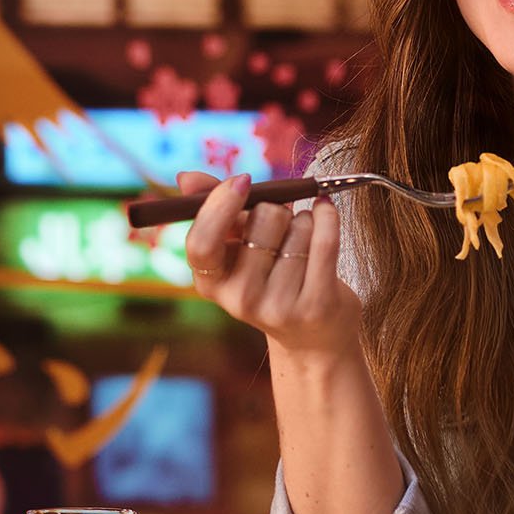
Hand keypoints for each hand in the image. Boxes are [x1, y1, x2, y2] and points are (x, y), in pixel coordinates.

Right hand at [177, 171, 361, 362]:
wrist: (313, 336)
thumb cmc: (272, 278)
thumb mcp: (237, 246)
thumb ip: (214, 209)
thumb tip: (186, 177)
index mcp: (210, 283)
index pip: (201, 242)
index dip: (220, 205)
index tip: (242, 181)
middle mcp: (240, 299)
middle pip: (262, 218)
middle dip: (277, 210)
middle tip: (281, 228)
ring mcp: (278, 307)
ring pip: (298, 226)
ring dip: (304, 221)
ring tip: (302, 245)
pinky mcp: (316, 307)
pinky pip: (325, 241)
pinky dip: (327, 216)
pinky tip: (325, 212)